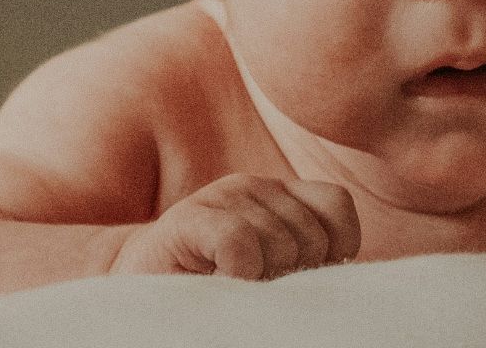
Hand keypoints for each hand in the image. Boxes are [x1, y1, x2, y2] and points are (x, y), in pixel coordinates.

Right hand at [111, 174, 360, 279]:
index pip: (337, 207)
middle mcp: (254, 187)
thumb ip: (306, 260)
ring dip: (261, 281)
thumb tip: (349, 282)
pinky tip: (221, 283)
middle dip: (294, 275)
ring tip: (231, 286)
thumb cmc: (211, 290)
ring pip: (280, 244)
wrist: (136, 298)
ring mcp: (221, 197)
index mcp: (279, 196)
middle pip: (313, 236)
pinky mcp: (188, 219)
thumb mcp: (270, 269)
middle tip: (256, 289)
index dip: (335, 250)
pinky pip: (240, 243)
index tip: (306, 280)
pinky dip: (239, 273)